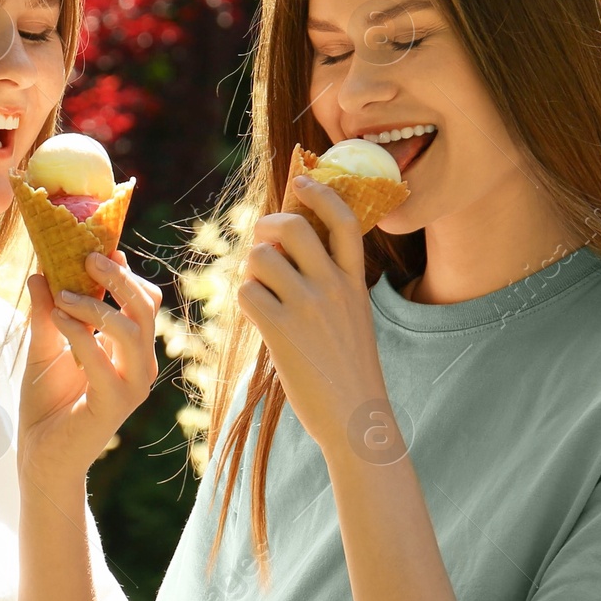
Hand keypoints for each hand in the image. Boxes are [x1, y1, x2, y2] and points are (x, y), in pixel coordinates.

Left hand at [19, 248, 161, 486]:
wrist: (41, 457)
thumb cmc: (47, 405)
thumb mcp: (45, 348)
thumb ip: (47, 314)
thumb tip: (40, 271)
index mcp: (130, 349)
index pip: (144, 302)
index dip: (125, 272)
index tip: (96, 249)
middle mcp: (140, 364)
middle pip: (146, 308)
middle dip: (118, 277)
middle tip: (86, 257)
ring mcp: (132, 384)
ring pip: (130, 328)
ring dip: (94, 304)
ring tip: (62, 293)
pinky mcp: (115, 403)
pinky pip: (101, 357)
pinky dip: (79, 332)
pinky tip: (57, 318)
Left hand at [237, 176, 389, 453]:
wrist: (356, 419)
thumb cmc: (350, 372)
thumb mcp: (354, 318)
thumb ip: (332, 286)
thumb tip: (289, 255)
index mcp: (356, 282)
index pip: (344, 219)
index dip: (320, 192)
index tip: (302, 181)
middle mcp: (334, 287)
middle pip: (291, 227)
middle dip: (266, 228)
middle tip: (261, 244)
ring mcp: (309, 307)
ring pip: (261, 257)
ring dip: (250, 268)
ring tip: (257, 289)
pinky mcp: (282, 331)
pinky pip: (246, 292)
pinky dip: (243, 300)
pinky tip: (255, 317)